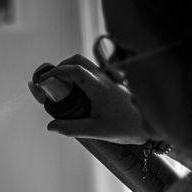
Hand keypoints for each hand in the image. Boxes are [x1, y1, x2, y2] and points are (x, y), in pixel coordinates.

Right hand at [28, 54, 146, 144]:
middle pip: (78, 60)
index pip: (75, 70)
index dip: (56, 72)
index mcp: (100, 87)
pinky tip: (75, 92)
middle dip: (60, 67)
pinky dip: (78, 76)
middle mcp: (104, 78)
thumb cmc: (125, 128)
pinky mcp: (111, 82)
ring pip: (85, 64)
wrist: (148, 126)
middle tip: (50, 82)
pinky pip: (91, 72)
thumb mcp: (96, 131)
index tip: (43, 80)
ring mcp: (108, 78)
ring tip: (60, 87)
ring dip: (69, 70)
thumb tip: (51, 126)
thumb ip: (72, 128)